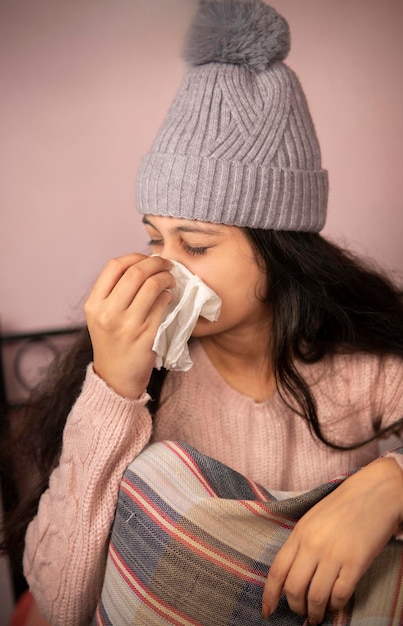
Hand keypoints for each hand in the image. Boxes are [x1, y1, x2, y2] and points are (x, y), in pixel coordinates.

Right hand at [84, 253, 173, 398]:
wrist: (116, 378)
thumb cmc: (112, 343)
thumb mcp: (100, 316)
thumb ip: (113, 292)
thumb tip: (141, 264)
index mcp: (94, 304)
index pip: (114, 266)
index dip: (134, 256)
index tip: (147, 258)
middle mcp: (108, 312)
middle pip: (135, 272)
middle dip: (155, 263)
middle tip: (166, 264)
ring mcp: (127, 324)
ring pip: (152, 285)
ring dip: (166, 277)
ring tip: (170, 279)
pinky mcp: (146, 334)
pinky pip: (162, 304)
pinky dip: (169, 294)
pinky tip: (169, 296)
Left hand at [262, 457, 402, 624]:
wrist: (374, 493)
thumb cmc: (342, 506)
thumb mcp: (312, 519)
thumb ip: (300, 544)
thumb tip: (291, 575)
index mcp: (299, 533)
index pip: (277, 570)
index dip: (269, 595)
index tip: (267, 611)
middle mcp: (313, 545)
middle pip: (294, 588)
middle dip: (295, 607)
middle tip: (301, 612)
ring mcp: (334, 554)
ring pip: (316, 597)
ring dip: (314, 612)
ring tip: (317, 615)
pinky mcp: (356, 563)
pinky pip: (340, 595)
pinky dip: (335, 606)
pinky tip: (335, 604)